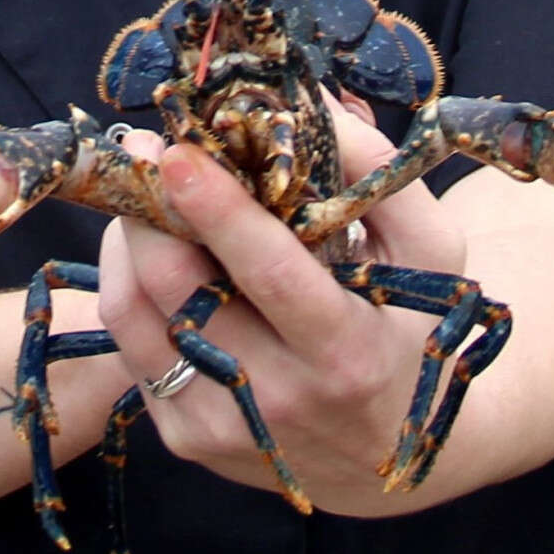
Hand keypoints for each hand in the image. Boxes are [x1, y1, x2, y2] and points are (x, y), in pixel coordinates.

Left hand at [96, 105, 468, 516]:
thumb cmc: (410, 327)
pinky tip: (152, 252)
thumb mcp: (427, 250)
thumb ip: (374, 173)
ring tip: (145, 195)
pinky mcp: (184, 438)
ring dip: (126, 241)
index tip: (179, 151)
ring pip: (137, 316)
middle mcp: (280, 399)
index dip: (219, 210)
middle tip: (144, 149)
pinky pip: (130, 346)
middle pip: (181, 292)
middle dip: (149, 210)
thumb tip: (304, 100)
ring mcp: (223, 426)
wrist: (388, 452)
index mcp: (348, 353)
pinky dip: (128, 283)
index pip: (269, 275)